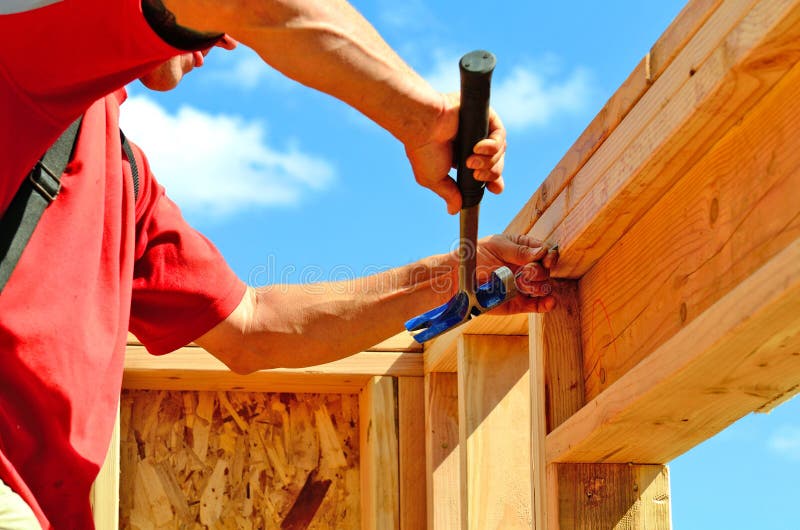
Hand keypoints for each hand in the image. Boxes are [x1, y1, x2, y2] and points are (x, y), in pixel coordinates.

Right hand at [405, 92, 506, 213]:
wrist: (422, 126)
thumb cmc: (423, 151)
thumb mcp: (434, 179)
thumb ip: (449, 194)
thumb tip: (454, 210)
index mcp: (462, 159)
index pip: (487, 173)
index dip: (493, 182)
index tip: (494, 189)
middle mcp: (473, 144)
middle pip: (497, 165)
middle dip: (490, 174)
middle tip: (475, 175)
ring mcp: (480, 130)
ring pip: (500, 152)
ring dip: (488, 161)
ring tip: (471, 161)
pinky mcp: (485, 117)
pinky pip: (500, 135)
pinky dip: (492, 145)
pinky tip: (477, 148)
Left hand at [474, 234, 557, 313]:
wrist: (458, 276)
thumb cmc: (475, 255)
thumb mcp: (497, 245)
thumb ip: (520, 250)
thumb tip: (542, 252)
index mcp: (523, 250)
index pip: (545, 252)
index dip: (549, 256)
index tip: (546, 259)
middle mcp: (526, 268)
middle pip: (546, 271)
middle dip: (538, 271)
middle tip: (524, 272)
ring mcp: (523, 286)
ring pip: (544, 287)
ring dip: (537, 286)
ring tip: (521, 284)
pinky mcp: (519, 302)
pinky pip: (538, 305)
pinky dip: (546, 304)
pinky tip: (548, 301)